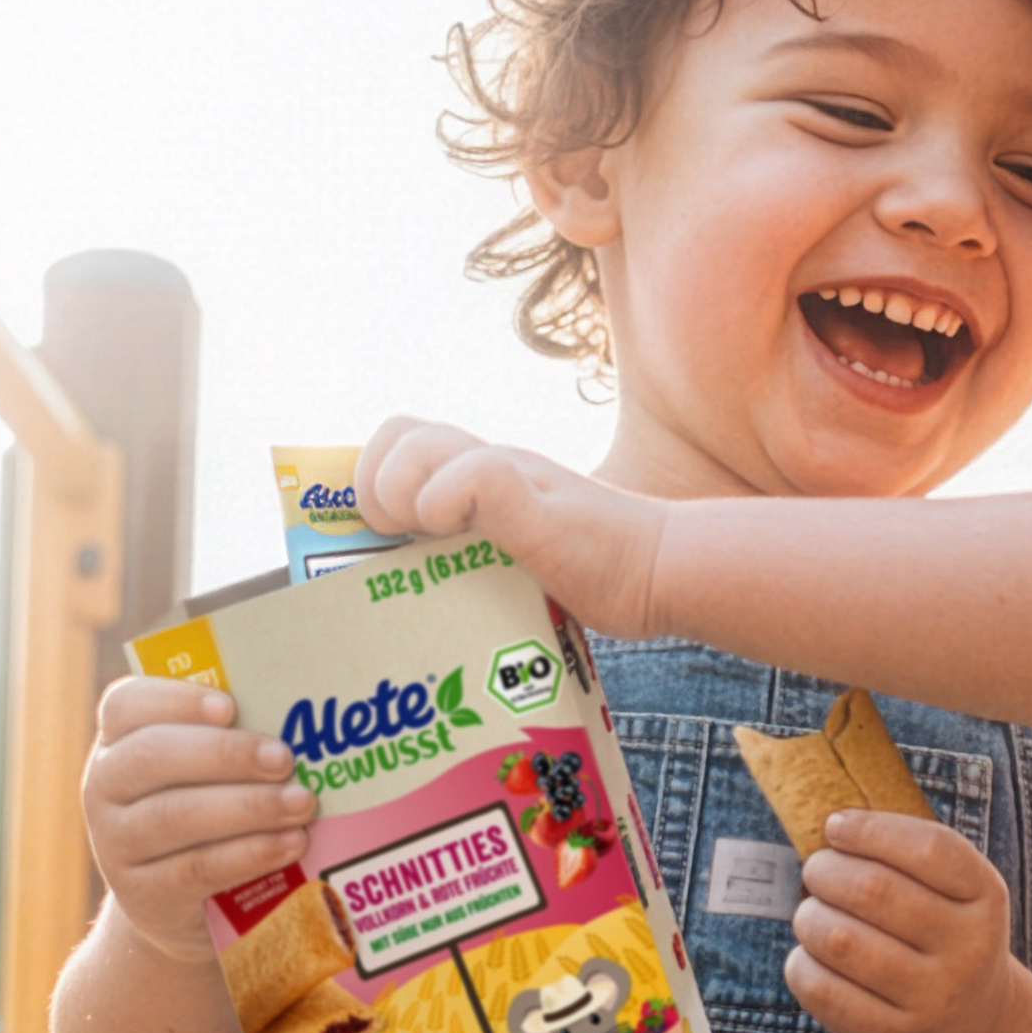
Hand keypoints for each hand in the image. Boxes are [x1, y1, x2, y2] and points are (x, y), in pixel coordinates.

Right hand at [83, 673, 314, 961]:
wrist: (177, 903)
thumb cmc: (202, 814)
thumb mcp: (201, 775)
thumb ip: (230, 744)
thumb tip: (302, 724)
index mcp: (117, 742)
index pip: (125, 705)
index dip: (175, 701)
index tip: (229, 706)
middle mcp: (103, 788)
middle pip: (152, 756)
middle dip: (225, 754)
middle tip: (284, 758)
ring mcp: (116, 844)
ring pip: (176, 816)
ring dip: (247, 807)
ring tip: (301, 803)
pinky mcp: (144, 894)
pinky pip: (197, 869)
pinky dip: (249, 854)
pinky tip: (290, 843)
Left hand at [357, 416, 668, 635]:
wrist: (660, 571)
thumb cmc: (591, 576)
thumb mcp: (512, 559)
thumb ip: (470, 557)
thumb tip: (412, 603)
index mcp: (477, 476)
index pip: (400, 439)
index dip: (371, 478)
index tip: (381, 535)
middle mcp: (487, 463)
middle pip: (397, 429)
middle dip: (372, 484)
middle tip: (395, 538)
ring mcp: (511, 475)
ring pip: (419, 443)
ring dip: (401, 492)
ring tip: (425, 537)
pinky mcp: (533, 499)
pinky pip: (470, 476)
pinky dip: (447, 505)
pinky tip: (463, 538)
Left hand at [788, 809, 1030, 1032]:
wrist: (974, 1027)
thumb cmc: (942, 936)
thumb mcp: (951, 892)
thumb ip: (905, 855)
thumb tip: (830, 825)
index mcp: (987, 897)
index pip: (930, 849)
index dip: (872, 830)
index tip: (835, 827)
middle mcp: (970, 949)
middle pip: (875, 890)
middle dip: (826, 871)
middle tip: (816, 871)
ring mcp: (936, 1000)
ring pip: (842, 940)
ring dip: (809, 918)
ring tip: (811, 916)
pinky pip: (824, 991)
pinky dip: (802, 965)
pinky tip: (810, 958)